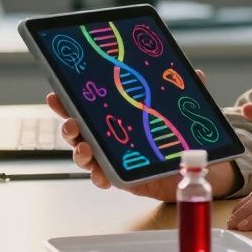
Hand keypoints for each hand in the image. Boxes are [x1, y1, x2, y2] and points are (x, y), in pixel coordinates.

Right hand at [45, 82, 236, 199]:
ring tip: (85, 149)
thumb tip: (196, 73)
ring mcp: (112, 157)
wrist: (193, 163)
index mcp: (114, 114)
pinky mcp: (122, 176)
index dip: (67, 101)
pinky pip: (103, 178)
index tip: (55, 95)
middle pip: (77, 131)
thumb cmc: (177, 129)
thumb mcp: (180, 106)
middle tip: (71, 125)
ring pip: (85, 155)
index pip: (85, 105)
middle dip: (68, 127)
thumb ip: (186, 91)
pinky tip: (102, 176)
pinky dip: (99, 177)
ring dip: (79, 152)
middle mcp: (107, 135)